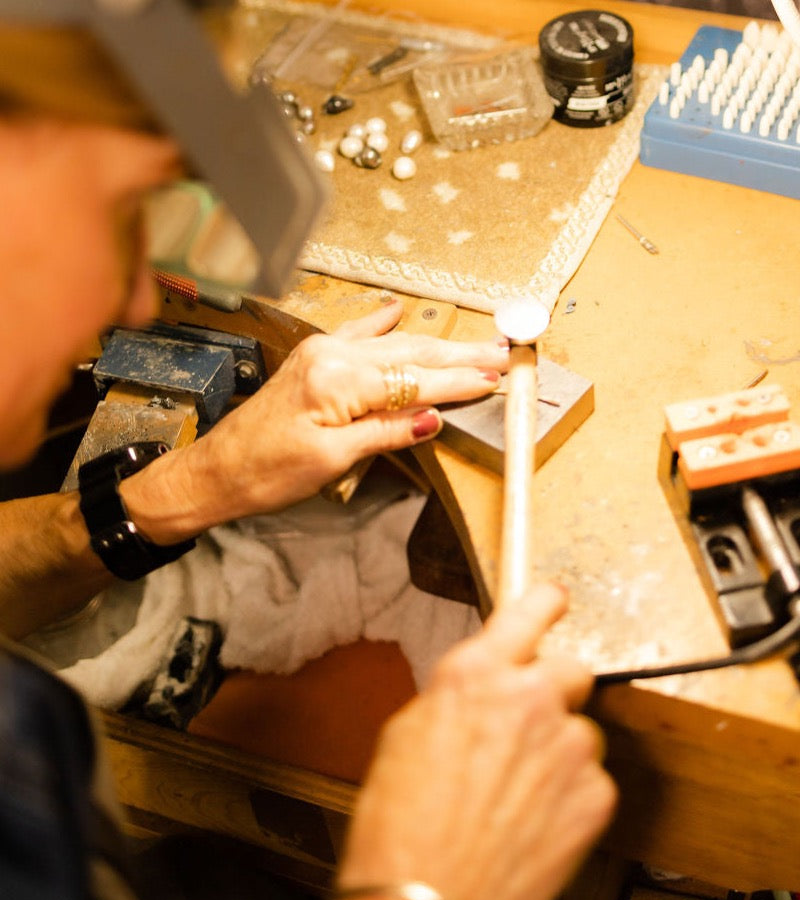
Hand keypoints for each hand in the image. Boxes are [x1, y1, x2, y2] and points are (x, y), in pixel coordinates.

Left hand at [124, 300, 507, 539]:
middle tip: (503, 353)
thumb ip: (385, 432)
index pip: (415, 381)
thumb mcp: (332, 460)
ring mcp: (320, 353)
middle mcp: (331, 356)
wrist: (217, 471)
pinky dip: (381, 324)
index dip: (459, 382)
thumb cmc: (267, 473)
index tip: (497, 379)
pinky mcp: (312, 359)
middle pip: (410, 354)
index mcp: (338, 381)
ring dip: (434, 344)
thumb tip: (432, 418)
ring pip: (391, 344)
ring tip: (475, 342)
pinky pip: (356, 334)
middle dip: (460, 355)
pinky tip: (397, 311)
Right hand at [333, 583, 616, 899]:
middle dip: (552, 689)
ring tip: (520, 790)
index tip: (554, 600)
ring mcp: (568, 748)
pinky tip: (533, 818)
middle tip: (528, 722)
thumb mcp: (406, 732)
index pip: (529, 611)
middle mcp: (529, 700)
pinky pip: (591, 779)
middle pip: (571, 668)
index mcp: (475, 674)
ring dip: (558, 749)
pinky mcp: (595, 797)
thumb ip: (458, 695)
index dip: (544, 603)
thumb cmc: (400, 823)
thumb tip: (481, 688)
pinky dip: (569, 794)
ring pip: (580, 730)